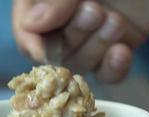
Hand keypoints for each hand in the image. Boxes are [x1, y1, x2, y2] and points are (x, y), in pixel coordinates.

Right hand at [12, 0, 148, 82]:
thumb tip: (30, 24)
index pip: (26, 27)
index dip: (30, 41)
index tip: (41, 49)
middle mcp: (68, 17)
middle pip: (55, 49)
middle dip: (73, 34)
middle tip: (94, 11)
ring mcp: (94, 34)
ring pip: (81, 63)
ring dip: (96, 45)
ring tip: (116, 20)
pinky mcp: (119, 46)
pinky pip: (108, 73)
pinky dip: (113, 68)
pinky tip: (122, 52)